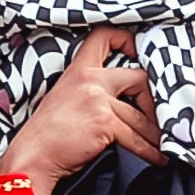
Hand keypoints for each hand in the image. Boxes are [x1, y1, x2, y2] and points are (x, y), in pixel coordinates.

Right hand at [0, 28, 160, 194]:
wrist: (33, 157)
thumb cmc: (47, 135)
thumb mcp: (65, 98)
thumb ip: (90, 91)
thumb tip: (122, 100)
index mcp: (79, 70)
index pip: (104, 36)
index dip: (128, 41)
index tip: (140, 56)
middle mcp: (89, 80)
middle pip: (139, 78)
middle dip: (154, 103)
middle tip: (158, 120)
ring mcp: (98, 100)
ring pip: (141, 116)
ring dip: (155, 134)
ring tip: (162, 145)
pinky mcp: (104, 122)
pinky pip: (136, 138)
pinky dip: (150, 151)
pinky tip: (157, 157)